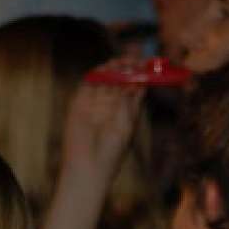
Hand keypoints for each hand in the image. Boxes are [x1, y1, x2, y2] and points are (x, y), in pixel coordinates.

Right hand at [60, 61, 144, 182]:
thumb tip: (136, 82)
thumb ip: (128, 104)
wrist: (87, 168)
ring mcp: (94, 104)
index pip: (134, 87)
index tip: (148, 65)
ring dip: (112, 69)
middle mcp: (110, 106)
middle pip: (120, 80)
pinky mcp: (79, 104)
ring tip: (120, 63)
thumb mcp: (125, 126)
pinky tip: (105, 70)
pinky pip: (88, 85)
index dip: (141, 75)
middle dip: (127, 68)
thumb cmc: (111, 153)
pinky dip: (96, 75)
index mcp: (126, 112)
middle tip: (134, 60)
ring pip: (104, 80)